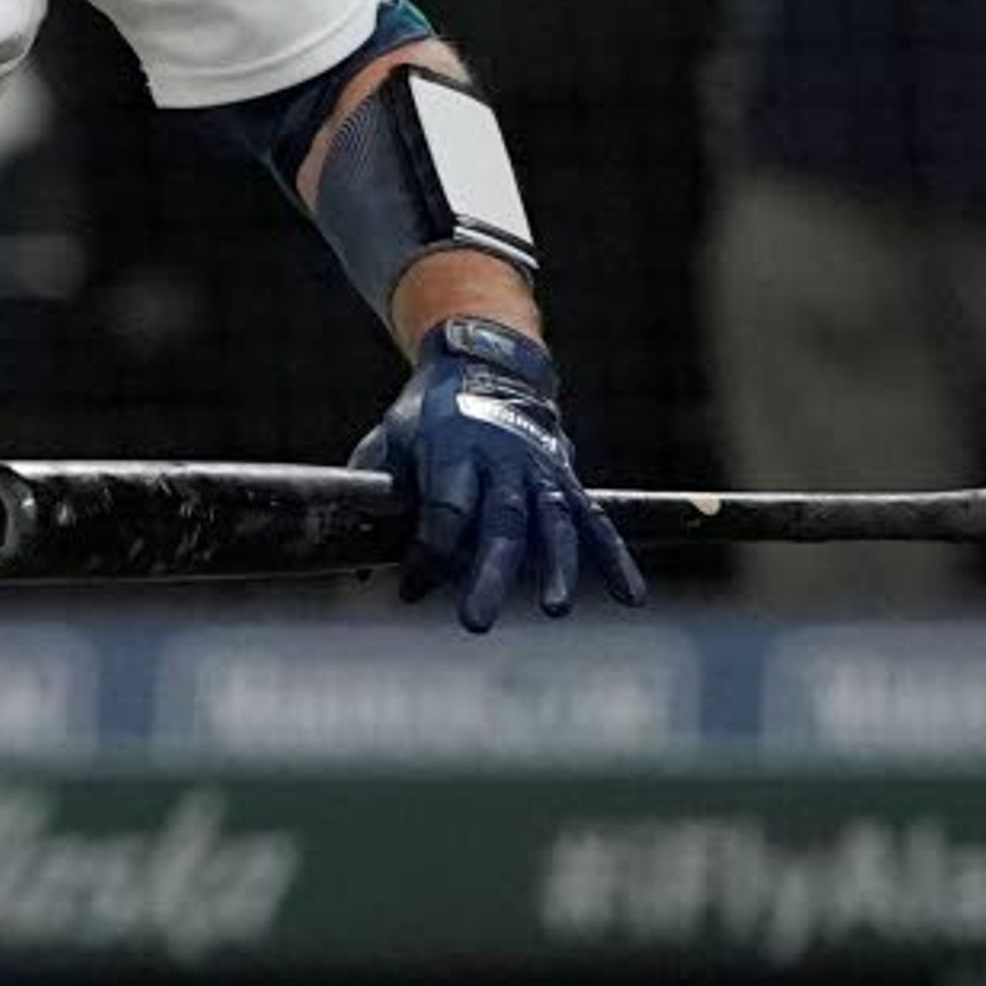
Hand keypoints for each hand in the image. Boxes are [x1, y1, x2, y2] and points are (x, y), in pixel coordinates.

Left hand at [350, 316, 647, 632]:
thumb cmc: (430, 413)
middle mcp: (503, 459)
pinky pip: (595, 522)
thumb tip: (355, 559)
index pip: (444, 509)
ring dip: (557, 567)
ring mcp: (541, 470)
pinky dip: (614, 558)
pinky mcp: (568, 480)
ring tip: (556, 608)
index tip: (410, 591)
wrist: (487, 365)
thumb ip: (374, 490)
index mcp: (454, 447)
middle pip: (501, 521)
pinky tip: (629, 596)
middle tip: (476, 621)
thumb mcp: (393, 436)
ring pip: (553, 522)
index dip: (427, 552)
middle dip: (488, 574)